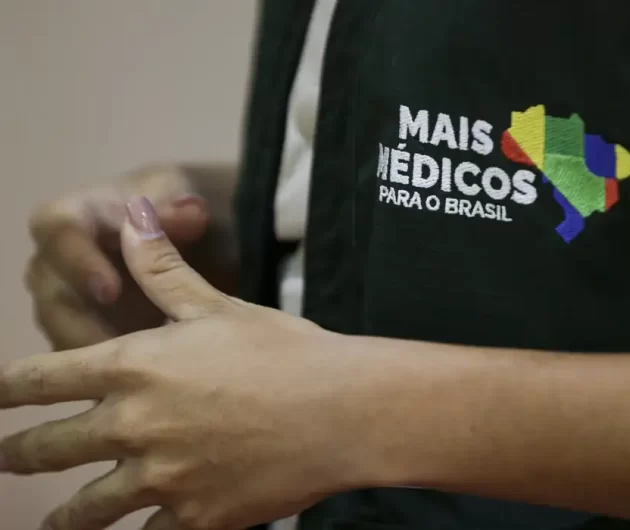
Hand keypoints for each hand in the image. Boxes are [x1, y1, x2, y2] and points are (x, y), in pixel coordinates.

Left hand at [3, 198, 374, 529]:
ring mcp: (161, 478)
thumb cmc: (282, 350)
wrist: (340, 410)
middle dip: (18, 453)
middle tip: (2, 457)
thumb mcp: (217, 305)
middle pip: (49, 448)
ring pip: (86, 509)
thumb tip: (130, 213)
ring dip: (61, 516)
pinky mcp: (195, 518)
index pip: (42, 379)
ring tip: (51, 522)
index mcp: (133, 367)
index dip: (6, 389)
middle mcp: (133, 426)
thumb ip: (162, 266)